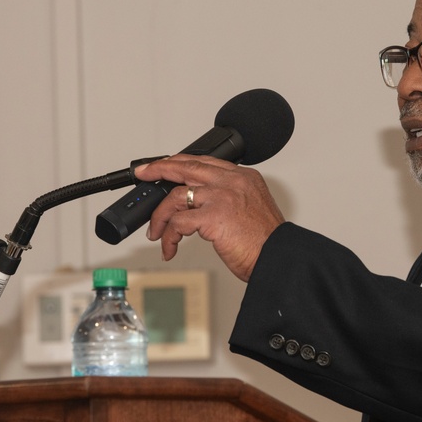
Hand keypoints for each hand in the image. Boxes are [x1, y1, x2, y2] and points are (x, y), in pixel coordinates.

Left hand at [134, 155, 284, 281]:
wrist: (278, 259)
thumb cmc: (265, 241)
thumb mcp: (251, 209)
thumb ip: (229, 199)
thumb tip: (198, 205)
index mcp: (244, 177)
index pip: (205, 162)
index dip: (180, 163)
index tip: (164, 166)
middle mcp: (232, 182)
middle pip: (186, 167)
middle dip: (159, 169)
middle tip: (143, 173)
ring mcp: (221, 196)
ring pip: (175, 196)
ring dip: (160, 217)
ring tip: (157, 233)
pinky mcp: (212, 216)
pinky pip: (177, 223)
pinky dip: (168, 237)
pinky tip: (170, 248)